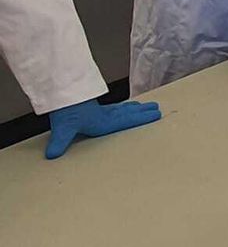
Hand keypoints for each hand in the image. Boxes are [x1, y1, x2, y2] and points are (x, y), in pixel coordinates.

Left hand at [45, 99, 161, 159]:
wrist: (60, 92)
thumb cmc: (65, 109)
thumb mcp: (63, 128)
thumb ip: (60, 142)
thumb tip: (52, 155)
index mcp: (103, 122)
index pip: (127, 120)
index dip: (142, 118)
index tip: (155, 114)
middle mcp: (105, 115)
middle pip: (128, 112)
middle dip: (142, 111)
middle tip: (156, 108)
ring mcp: (100, 109)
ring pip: (121, 108)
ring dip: (133, 107)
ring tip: (142, 106)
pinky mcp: (93, 105)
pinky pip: (113, 106)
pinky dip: (120, 106)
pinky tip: (119, 106)